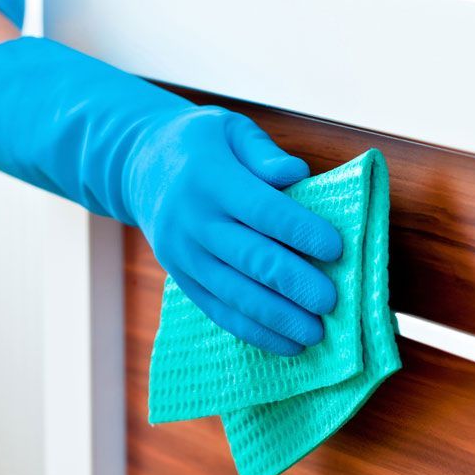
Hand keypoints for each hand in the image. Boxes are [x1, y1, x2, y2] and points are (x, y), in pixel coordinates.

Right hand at [124, 106, 342, 355]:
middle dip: (293, 283)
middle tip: (330, 301)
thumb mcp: (231, 130)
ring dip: (277, 317)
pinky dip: (253, 331)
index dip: (299, 230)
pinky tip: (287, 345)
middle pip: (249, 257)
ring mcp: (183, 255)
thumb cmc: (201, 143)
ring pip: (234, 293)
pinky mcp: (182, 279)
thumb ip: (264, 153)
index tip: (336, 248)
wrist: (139, 165)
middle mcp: (193, 221)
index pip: (261, 209)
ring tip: (315, 333)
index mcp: (210, 178)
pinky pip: (219, 310)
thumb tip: (297, 174)